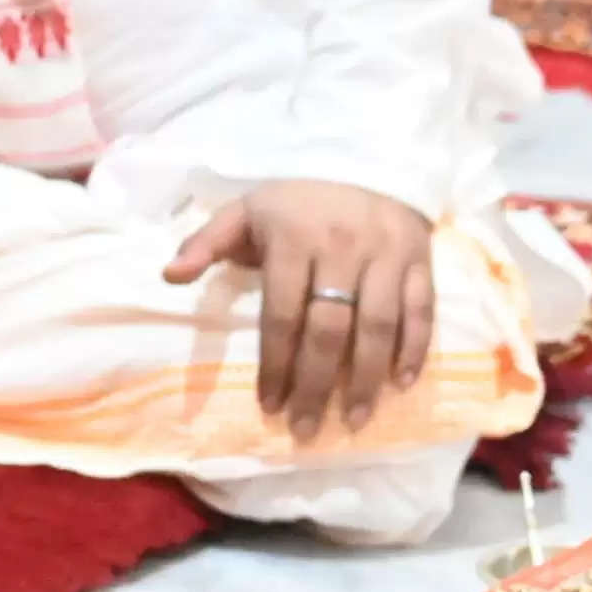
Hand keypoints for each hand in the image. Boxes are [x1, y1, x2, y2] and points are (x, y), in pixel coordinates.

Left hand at [165, 178, 436, 440]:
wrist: (367, 164)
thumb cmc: (297, 203)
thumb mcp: (246, 212)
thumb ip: (206, 242)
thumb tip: (169, 275)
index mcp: (293, 237)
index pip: (282, 313)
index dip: (275, 363)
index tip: (269, 405)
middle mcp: (342, 246)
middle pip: (330, 328)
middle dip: (315, 383)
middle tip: (306, 428)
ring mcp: (387, 253)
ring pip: (378, 325)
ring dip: (366, 378)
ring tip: (353, 419)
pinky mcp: (421, 259)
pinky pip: (421, 310)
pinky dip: (415, 348)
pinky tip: (401, 383)